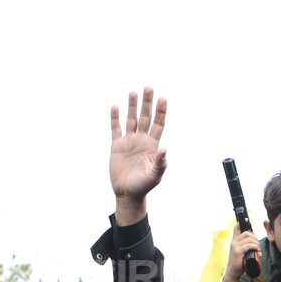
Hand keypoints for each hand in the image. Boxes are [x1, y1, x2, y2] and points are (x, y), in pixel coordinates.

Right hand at [109, 87, 166, 224]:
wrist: (127, 193)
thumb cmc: (142, 186)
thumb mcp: (154, 177)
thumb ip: (160, 164)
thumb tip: (165, 150)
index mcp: (152, 146)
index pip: (158, 124)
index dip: (161, 112)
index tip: (163, 99)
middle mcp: (141, 140)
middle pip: (145, 118)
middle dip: (147, 103)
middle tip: (149, 88)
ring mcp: (128, 142)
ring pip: (131, 120)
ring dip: (132, 106)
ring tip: (133, 92)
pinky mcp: (116, 146)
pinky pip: (115, 129)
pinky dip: (115, 118)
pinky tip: (116, 107)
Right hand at [225, 225, 261, 281]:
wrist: (233, 272)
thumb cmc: (239, 263)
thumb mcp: (243, 254)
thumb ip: (250, 250)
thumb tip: (259, 252)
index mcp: (234, 241)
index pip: (236, 229)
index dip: (241, 223)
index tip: (246, 219)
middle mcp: (234, 242)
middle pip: (246, 233)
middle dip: (254, 237)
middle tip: (257, 244)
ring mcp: (235, 246)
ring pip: (249, 239)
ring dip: (256, 243)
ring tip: (257, 248)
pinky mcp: (238, 251)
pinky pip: (249, 245)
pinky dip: (254, 247)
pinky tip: (257, 250)